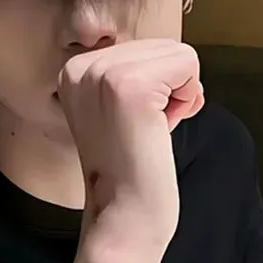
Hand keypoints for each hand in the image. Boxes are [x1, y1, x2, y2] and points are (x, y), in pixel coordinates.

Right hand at [57, 39, 203, 262]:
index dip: (155, 87)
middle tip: (145, 129)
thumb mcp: (114, 108)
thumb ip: (130, 74)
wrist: (122, 217)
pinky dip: (188, 98)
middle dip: (170, 87)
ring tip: (151, 129)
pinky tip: (163, 128)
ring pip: (178, 53)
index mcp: (73, 70)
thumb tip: (171, 52)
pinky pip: (188, 64)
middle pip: (162, 45)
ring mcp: (104, 74)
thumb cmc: (129, 168)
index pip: (143, 47)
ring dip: (179, 93)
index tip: (133, 124)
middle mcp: (82, 66)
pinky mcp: (131, 87)